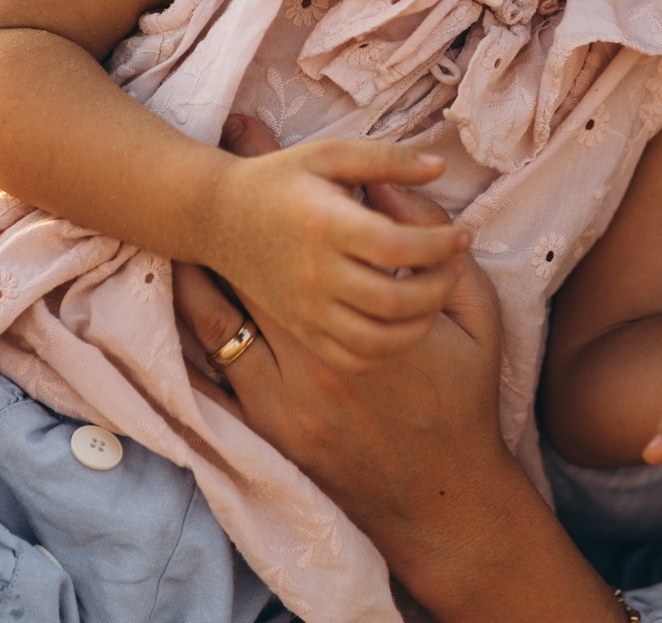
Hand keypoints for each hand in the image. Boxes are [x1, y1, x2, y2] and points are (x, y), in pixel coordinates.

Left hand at [174, 179, 509, 538]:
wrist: (442, 493)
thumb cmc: (464, 398)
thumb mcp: (477, 315)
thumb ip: (440, 254)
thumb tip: (392, 197)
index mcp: (372, 316)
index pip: (317, 242)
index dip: (290, 203)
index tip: (276, 169)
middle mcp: (318, 353)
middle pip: (255, 273)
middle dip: (236, 231)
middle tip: (217, 195)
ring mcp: (287, 395)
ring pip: (224, 321)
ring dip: (204, 279)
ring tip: (183, 241)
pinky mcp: (271, 426)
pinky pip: (220, 370)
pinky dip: (205, 333)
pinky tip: (191, 304)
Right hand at [206, 117, 467, 374]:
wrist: (217, 218)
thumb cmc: (282, 180)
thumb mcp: (331, 155)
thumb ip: (387, 159)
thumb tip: (440, 167)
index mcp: (326, 225)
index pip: (397, 246)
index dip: (440, 245)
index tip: (461, 235)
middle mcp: (316, 274)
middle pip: (394, 299)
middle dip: (439, 285)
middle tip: (453, 266)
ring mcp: (306, 310)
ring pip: (378, 338)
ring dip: (421, 321)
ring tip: (434, 293)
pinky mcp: (303, 330)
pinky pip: (354, 355)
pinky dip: (390, 346)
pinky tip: (404, 320)